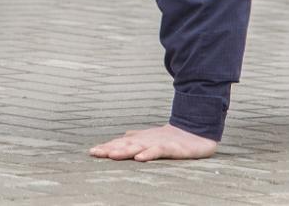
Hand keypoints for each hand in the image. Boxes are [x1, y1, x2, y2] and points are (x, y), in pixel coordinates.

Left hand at [89, 124, 217, 160]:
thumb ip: (138, 137)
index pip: (121, 143)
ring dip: (124, 151)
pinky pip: (158, 151)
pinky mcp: (171, 147)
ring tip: (111, 155)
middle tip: (95, 153)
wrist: (196, 130)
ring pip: (138, 147)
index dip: (107, 147)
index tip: (92, 152)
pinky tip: (139, 158)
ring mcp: (158, 143)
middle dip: (109, 149)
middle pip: (125, 145)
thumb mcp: (152, 138)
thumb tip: (124, 134)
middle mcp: (146, 140)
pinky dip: (149, 153)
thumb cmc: (172, 136)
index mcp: (141, 139)